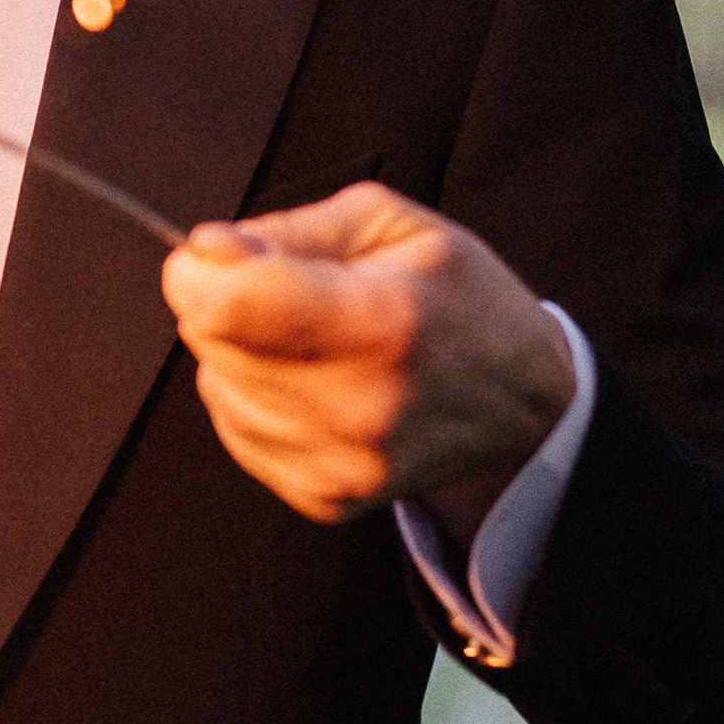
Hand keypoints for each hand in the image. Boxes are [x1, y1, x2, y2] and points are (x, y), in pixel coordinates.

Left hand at [163, 182, 575, 535]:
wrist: (522, 404)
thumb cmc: (457, 297)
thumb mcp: (394, 225)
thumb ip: (291, 230)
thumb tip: (203, 251)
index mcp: (383, 323)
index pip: (230, 307)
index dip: (201, 272)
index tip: (221, 255)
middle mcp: (362, 407)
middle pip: (213, 344)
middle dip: (225, 304)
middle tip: (287, 292)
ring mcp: (342, 465)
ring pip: (216, 386)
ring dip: (241, 354)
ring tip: (313, 339)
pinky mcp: (325, 498)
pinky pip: (236, 429)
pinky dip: (256, 398)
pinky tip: (314, 381)